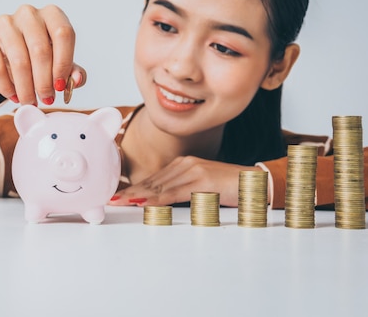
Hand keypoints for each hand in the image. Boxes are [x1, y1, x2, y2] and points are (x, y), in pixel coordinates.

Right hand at [0, 4, 85, 104]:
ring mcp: (4, 22)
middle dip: (44, 81)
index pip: (63, 33)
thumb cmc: (35, 60)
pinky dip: (7, 87)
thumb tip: (78, 80)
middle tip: (46, 99)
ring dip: (26, 88)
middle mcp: (28, 14)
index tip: (61, 86)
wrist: (1, 60)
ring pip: (19, 60)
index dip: (64, 63)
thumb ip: (72, 72)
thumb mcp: (57, 65)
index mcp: (51, 15)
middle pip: (41, 49)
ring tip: (30, 101)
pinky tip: (13, 95)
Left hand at [109, 156, 262, 206]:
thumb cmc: (229, 187)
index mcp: (183, 164)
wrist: (256, 182)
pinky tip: (144, 203)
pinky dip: (157, 199)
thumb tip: (159, 201)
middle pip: (152, 182)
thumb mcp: (200, 187)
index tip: (118, 195)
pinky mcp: (202, 180)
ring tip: (121, 202)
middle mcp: (185, 164)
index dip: (134, 188)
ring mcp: (193, 171)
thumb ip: (181, 190)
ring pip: (160, 187)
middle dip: (130, 191)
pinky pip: (174, 192)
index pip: (153, 179)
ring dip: (138, 195)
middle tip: (111, 199)